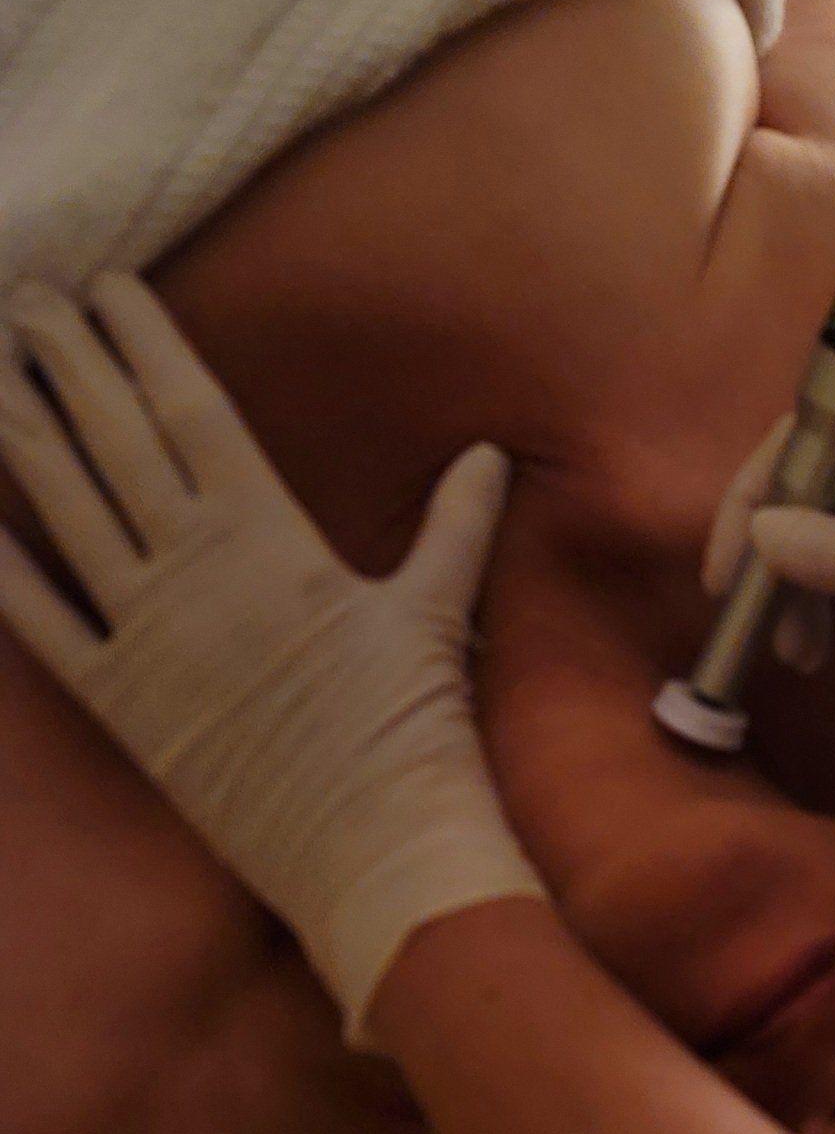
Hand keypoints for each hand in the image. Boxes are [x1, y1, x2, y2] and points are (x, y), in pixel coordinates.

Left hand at [0, 275, 545, 1039]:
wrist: (378, 848)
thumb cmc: (414, 731)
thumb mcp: (438, 613)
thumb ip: (454, 525)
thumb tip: (487, 455)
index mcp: (271, 538)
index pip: (191, 410)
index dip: (144, 341)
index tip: (108, 285)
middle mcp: (195, 572)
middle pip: (114, 441)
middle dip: (66, 361)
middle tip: (26, 296)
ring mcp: (148, 636)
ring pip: (64, 511)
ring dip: (20, 435)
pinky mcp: (120, 706)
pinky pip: (42, 625)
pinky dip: (0, 572)